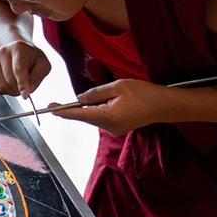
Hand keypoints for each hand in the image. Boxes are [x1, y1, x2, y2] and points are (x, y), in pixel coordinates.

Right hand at [0, 41, 50, 96]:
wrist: (20, 51)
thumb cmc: (33, 59)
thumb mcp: (43, 65)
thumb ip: (37, 77)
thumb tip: (28, 90)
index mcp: (18, 48)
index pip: (19, 69)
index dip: (22, 84)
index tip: (25, 96)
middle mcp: (3, 52)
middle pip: (9, 79)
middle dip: (19, 89)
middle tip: (26, 89)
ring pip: (1, 85)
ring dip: (12, 92)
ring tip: (19, 87)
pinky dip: (5, 91)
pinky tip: (11, 85)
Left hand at [50, 78, 170, 134]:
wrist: (165, 106)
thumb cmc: (144, 93)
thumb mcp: (117, 86)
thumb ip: (95, 93)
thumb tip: (79, 99)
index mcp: (106, 116)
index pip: (78, 114)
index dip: (63, 110)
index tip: (50, 108)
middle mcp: (108, 127)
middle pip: (85, 116)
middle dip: (82, 105)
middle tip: (88, 95)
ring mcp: (113, 130)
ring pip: (94, 116)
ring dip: (94, 106)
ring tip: (115, 95)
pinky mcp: (118, 129)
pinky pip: (103, 118)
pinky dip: (101, 110)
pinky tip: (115, 102)